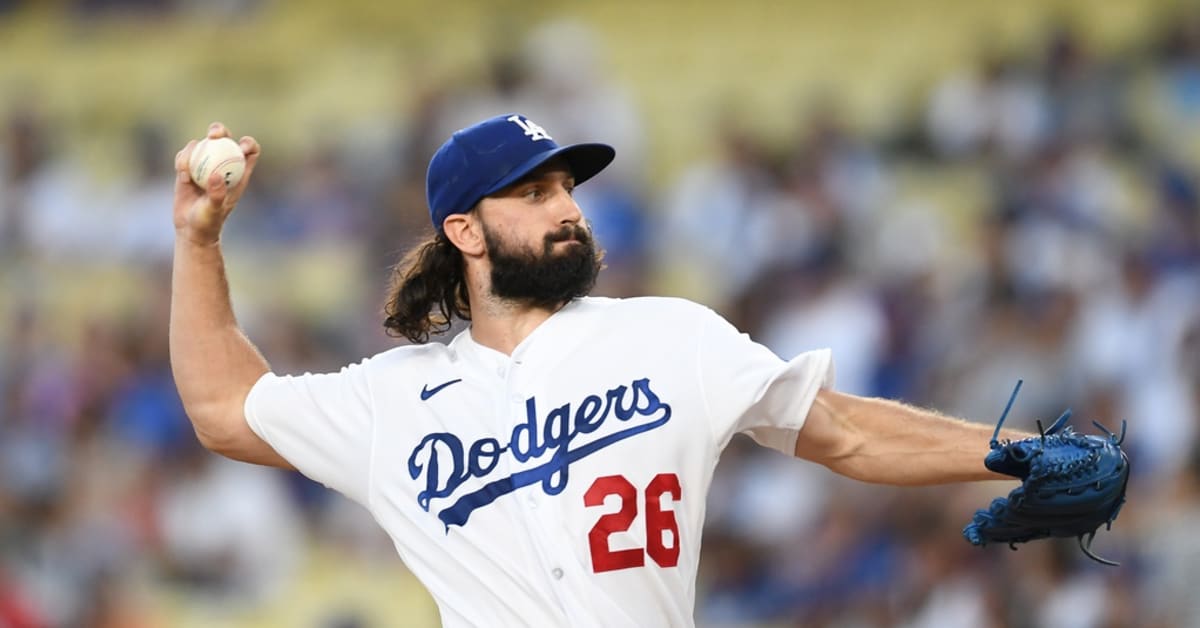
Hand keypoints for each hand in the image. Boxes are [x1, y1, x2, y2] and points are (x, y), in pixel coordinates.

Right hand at [173, 122, 259, 244]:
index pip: (250, 152)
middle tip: (214, 135)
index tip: (241, 146)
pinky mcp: (187, 168)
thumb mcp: (214, 210)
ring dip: (195, 147)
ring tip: (187, 169)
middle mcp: (222, 165)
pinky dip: (182, 159)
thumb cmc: (208, 222)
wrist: (190, 230)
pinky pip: (184, 156)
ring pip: (201, 145)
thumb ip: (217, 194)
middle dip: (219, 130)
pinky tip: (182, 174)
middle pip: (223, 139)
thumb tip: (216, 175)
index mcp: (239, 174)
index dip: (248, 144)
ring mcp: (204, 165)